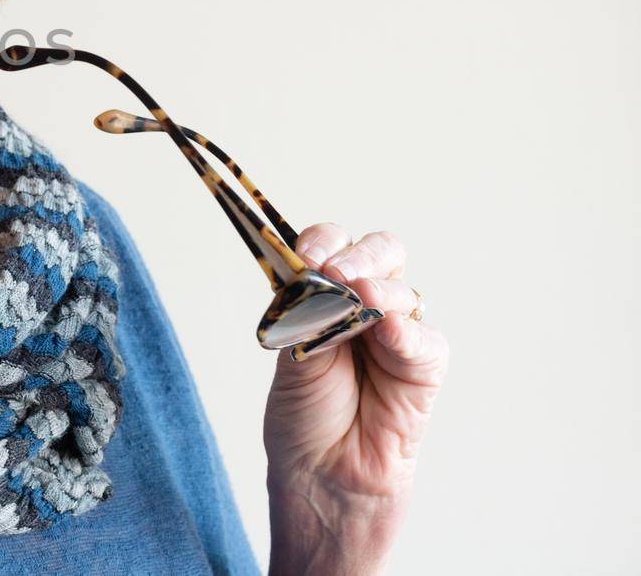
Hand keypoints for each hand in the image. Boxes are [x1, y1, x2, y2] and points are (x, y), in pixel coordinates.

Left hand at [262, 225, 448, 575]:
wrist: (321, 473)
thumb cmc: (304, 416)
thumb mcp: (293, 353)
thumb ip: (309, 312)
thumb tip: (324, 276)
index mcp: (326, 294)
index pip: (332, 245)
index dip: (321, 243)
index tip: (305, 258)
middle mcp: (365, 305)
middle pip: (379, 252)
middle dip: (358, 254)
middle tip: (337, 272)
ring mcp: (397, 332)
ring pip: (401, 287)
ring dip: (376, 289)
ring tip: (355, 302)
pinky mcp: (424, 365)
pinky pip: (424, 337)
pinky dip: (405, 329)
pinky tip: (388, 330)